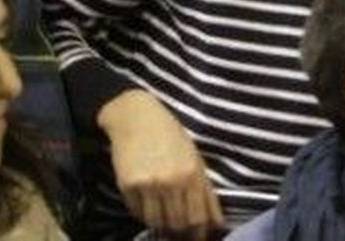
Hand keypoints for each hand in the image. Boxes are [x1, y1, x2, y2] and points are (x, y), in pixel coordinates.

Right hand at [98, 89, 222, 235]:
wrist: (137, 117)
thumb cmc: (171, 136)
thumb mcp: (195, 158)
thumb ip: (205, 191)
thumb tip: (216, 222)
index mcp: (193, 174)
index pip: (199, 218)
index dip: (199, 234)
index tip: (198, 238)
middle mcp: (172, 181)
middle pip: (178, 224)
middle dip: (180, 232)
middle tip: (178, 233)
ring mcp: (149, 184)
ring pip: (156, 222)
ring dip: (160, 225)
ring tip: (162, 218)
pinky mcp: (128, 185)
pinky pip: (137, 212)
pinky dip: (142, 213)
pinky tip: (146, 201)